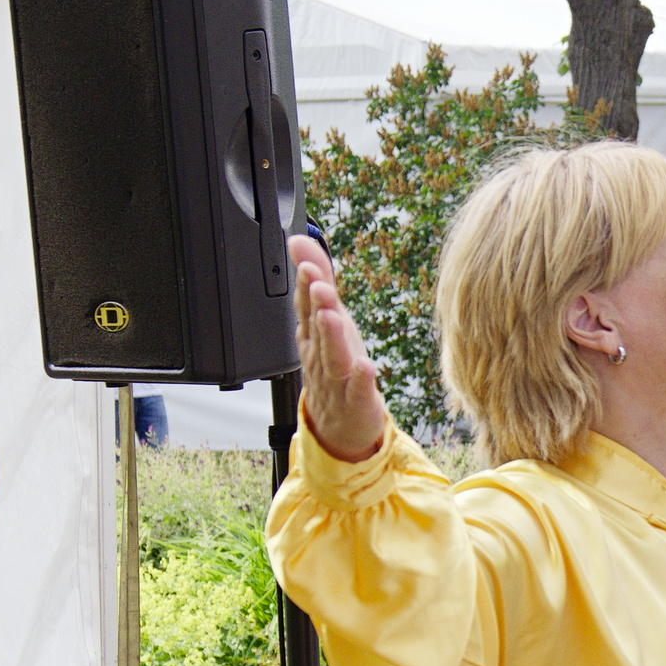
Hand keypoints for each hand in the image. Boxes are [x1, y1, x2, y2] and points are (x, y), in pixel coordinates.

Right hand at [291, 235, 387, 462]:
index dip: (306, 284)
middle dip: (316, 305)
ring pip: (332, 357)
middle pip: (317, 328)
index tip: (307, 263)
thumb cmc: (335, 366)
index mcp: (312, 335)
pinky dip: (361, 379)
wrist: (340, 425)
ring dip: (331, 336)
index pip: (306, 306)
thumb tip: (299, 240)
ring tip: (332, 316)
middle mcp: (320, 356)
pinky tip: (365, 366)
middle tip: (317, 283)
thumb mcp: (328, 319)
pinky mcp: (356, 402)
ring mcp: (336, 380)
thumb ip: (317, 278)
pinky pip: (358, 390)